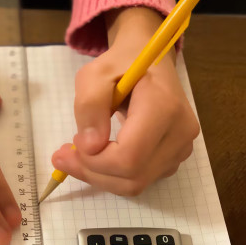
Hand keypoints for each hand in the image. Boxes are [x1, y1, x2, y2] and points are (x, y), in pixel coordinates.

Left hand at [52, 7, 199, 195]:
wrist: (148, 60)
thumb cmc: (120, 63)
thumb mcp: (94, 74)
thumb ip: (89, 105)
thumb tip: (90, 146)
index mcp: (164, 107)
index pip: (129, 157)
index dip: (95, 159)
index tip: (74, 140)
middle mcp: (180, 132)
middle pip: (132, 177)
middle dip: (92, 171)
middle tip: (64, 155)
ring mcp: (181, 148)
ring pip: (135, 184)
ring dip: (99, 176)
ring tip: (75, 156)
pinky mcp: (173, 157)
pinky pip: (139, 179)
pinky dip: (112, 175)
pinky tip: (96, 157)